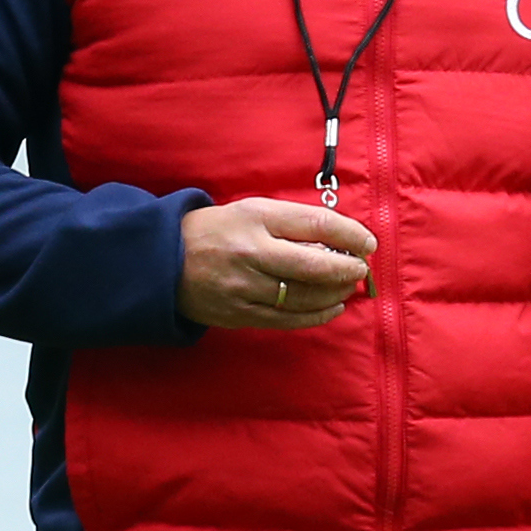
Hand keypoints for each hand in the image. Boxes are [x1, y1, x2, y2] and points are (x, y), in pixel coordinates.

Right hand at [178, 197, 375, 329]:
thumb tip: (339, 240)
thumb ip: (292, 223)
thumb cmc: (217, 231)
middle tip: (361, 268)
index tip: (367, 242)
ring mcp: (245, 287)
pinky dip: (317, 315)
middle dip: (346, 268)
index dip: (349, 234)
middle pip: (314, 265)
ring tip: (348, 287)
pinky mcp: (241, 314)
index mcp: (256, 217)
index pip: (315, 223)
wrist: (163, 260)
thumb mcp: (252, 211)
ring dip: (335, 293)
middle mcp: (251, 252)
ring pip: (304, 296)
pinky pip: (288, 320)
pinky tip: (333, 308)